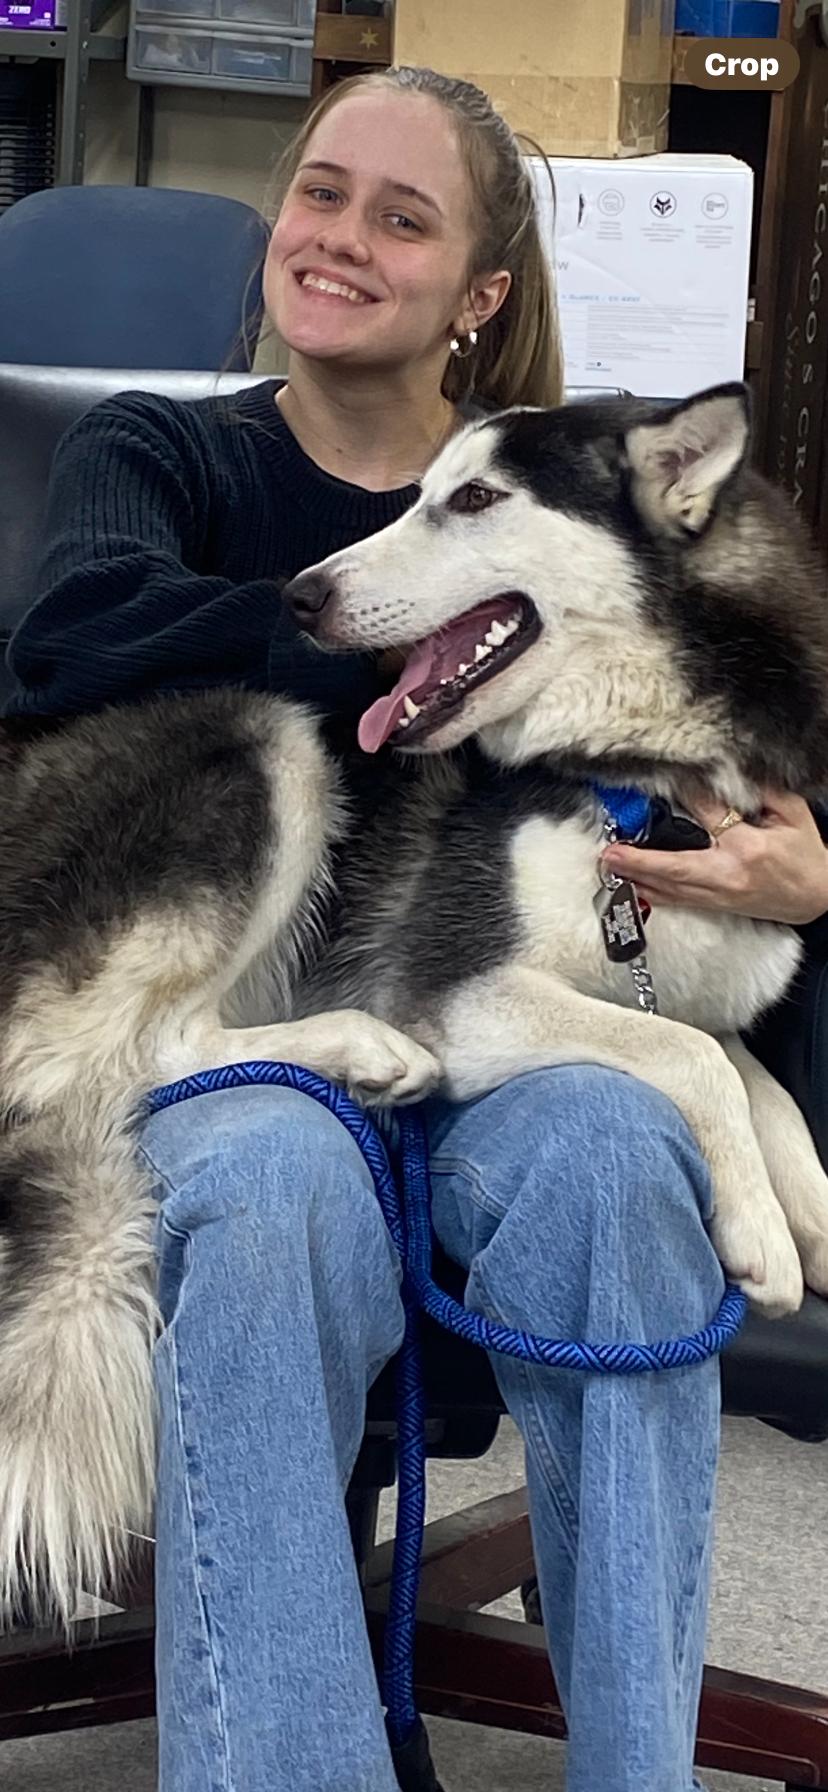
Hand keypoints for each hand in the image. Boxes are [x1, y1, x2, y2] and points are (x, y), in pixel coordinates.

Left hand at [601, 790, 827, 924]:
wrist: (818, 897)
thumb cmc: (805, 855)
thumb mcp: (792, 814)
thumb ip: (762, 791)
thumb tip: (731, 771)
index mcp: (749, 847)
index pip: (708, 814)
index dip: (686, 794)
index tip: (666, 779)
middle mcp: (729, 874)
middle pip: (677, 867)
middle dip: (640, 861)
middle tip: (611, 853)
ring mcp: (720, 895)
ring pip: (671, 889)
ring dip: (637, 878)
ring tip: (609, 866)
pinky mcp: (716, 906)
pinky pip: (677, 901)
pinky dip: (651, 894)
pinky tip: (631, 887)